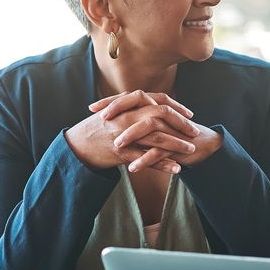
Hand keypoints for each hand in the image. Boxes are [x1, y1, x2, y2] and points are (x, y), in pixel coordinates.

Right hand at [66, 90, 199, 173]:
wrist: (74, 146)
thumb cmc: (94, 130)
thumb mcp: (112, 113)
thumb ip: (131, 108)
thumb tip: (149, 105)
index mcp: (127, 105)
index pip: (157, 100)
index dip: (175, 106)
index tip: (189, 113)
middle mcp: (127, 116)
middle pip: (161, 116)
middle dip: (181, 123)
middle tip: (195, 132)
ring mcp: (123, 134)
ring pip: (156, 137)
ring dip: (176, 144)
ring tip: (190, 151)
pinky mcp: (120, 152)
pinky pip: (146, 158)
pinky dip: (162, 164)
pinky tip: (176, 169)